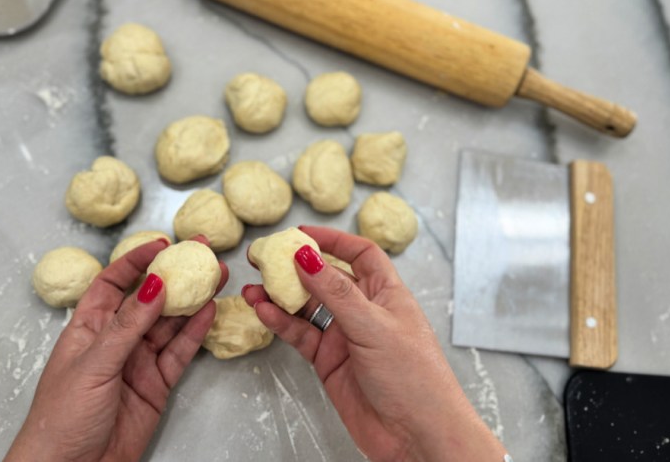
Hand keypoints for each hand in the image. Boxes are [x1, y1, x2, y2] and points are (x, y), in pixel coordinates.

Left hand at [6, 236, 227, 461]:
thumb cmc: (62, 417)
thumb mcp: (94, 364)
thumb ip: (128, 325)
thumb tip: (153, 285)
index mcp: (88, 328)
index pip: (113, 283)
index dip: (135, 262)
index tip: (161, 244)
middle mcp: (115, 340)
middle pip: (148, 299)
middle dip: (174, 275)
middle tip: (201, 253)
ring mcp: (137, 362)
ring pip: (169, 324)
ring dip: (191, 300)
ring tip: (215, 276)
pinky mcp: (156, 385)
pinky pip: (179, 353)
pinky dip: (195, 332)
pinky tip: (209, 311)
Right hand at [242, 226, 505, 461]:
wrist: (417, 436)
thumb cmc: (413, 376)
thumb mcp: (373, 325)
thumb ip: (335, 291)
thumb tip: (306, 255)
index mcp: (387, 294)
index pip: (360, 254)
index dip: (333, 241)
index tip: (301, 233)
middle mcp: (365, 311)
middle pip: (326, 278)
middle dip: (296, 267)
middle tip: (265, 258)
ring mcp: (346, 337)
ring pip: (307, 307)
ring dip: (281, 296)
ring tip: (253, 287)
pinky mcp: (330, 362)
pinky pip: (301, 335)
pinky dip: (281, 323)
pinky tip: (263, 311)